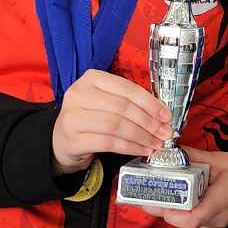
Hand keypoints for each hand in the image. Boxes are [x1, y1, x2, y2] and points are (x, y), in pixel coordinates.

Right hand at [50, 69, 171, 174]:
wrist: (61, 140)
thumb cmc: (90, 119)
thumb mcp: (106, 102)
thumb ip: (129, 102)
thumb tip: (161, 114)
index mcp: (91, 78)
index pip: (126, 88)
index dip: (150, 103)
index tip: (166, 115)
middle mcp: (78, 94)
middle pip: (122, 107)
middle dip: (148, 122)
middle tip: (164, 132)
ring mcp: (72, 117)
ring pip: (116, 125)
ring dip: (141, 136)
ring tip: (155, 143)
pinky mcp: (73, 139)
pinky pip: (108, 143)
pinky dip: (130, 147)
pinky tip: (141, 149)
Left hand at [140, 146, 227, 227]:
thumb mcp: (219, 159)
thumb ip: (192, 156)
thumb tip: (168, 150)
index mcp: (220, 202)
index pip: (191, 218)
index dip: (170, 211)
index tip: (153, 198)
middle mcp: (216, 220)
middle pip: (181, 221)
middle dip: (160, 208)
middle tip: (139, 193)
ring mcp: (212, 226)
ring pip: (182, 223)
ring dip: (165, 210)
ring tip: (147, 193)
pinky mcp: (209, 226)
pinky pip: (187, 222)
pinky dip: (174, 211)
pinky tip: (164, 198)